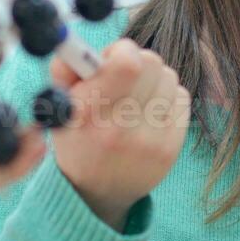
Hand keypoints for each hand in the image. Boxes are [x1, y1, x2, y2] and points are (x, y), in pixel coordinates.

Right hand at [49, 38, 190, 230]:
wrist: (97, 192)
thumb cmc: (77, 138)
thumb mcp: (58, 106)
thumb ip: (65, 69)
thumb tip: (79, 47)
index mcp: (88, 114)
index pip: (128, 64)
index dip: (121, 51)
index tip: (110, 61)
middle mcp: (120, 129)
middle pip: (152, 64)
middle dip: (137, 62)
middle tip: (124, 77)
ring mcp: (150, 141)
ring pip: (169, 78)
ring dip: (153, 79)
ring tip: (136, 96)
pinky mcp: (171, 149)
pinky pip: (182, 98)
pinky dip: (167, 97)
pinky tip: (150, 111)